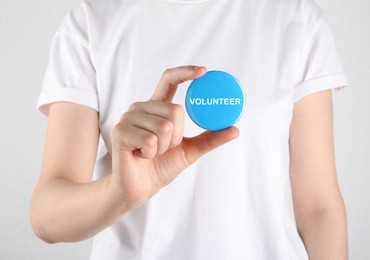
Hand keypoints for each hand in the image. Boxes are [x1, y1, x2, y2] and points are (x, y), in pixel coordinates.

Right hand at [110, 66, 238, 209]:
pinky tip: (141, 156)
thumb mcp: (189, 150)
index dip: (185, 72)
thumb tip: (235, 129)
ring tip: (151, 153)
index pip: (169, 80)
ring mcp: (128, 118)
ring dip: (164, 147)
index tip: (204, 71)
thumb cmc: (161, 167)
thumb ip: (209, 138)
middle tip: (164, 148)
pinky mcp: (120, 131)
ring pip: (164, 127)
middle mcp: (141, 107)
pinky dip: (152, 154)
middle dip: (177, 137)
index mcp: (157, 108)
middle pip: (175, 110)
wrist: (140, 188)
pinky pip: (150, 140)